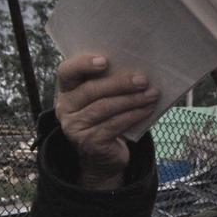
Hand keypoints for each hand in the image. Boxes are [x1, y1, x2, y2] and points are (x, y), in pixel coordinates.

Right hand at [55, 54, 159, 189]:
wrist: (103, 155)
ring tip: (152, 94)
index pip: (66, 72)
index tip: (105, 61)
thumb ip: (108, 83)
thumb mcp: (101, 99)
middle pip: (91, 90)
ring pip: (105, 107)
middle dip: (120, 84)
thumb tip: (137, 69)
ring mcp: (75, 127)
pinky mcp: (89, 142)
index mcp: (66, 91)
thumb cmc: (106, 118)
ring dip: (132, 100)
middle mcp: (65, 108)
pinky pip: (114, 125)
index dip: (83, 64)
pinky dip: (134, 115)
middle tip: (143, 80)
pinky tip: (147, 110)